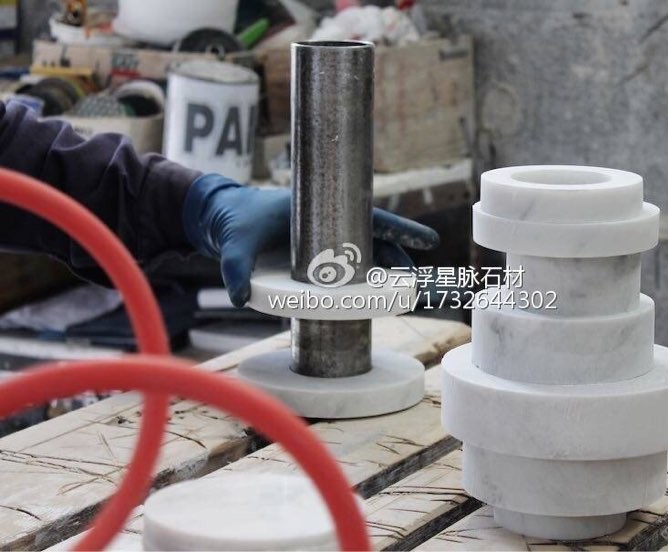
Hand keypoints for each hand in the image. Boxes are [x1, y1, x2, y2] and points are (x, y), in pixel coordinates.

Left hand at [182, 174, 439, 306]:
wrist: (222, 218)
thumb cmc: (236, 220)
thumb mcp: (236, 243)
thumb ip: (236, 268)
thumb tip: (238, 296)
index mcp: (319, 209)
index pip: (369, 218)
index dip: (400, 230)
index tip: (428, 240)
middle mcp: (327, 225)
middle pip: (373, 240)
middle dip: (397, 257)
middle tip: (414, 279)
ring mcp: (322, 242)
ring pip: (364, 254)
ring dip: (382, 272)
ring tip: (398, 292)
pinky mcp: (314, 258)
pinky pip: (346, 267)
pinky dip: (361, 280)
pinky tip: (369, 298)